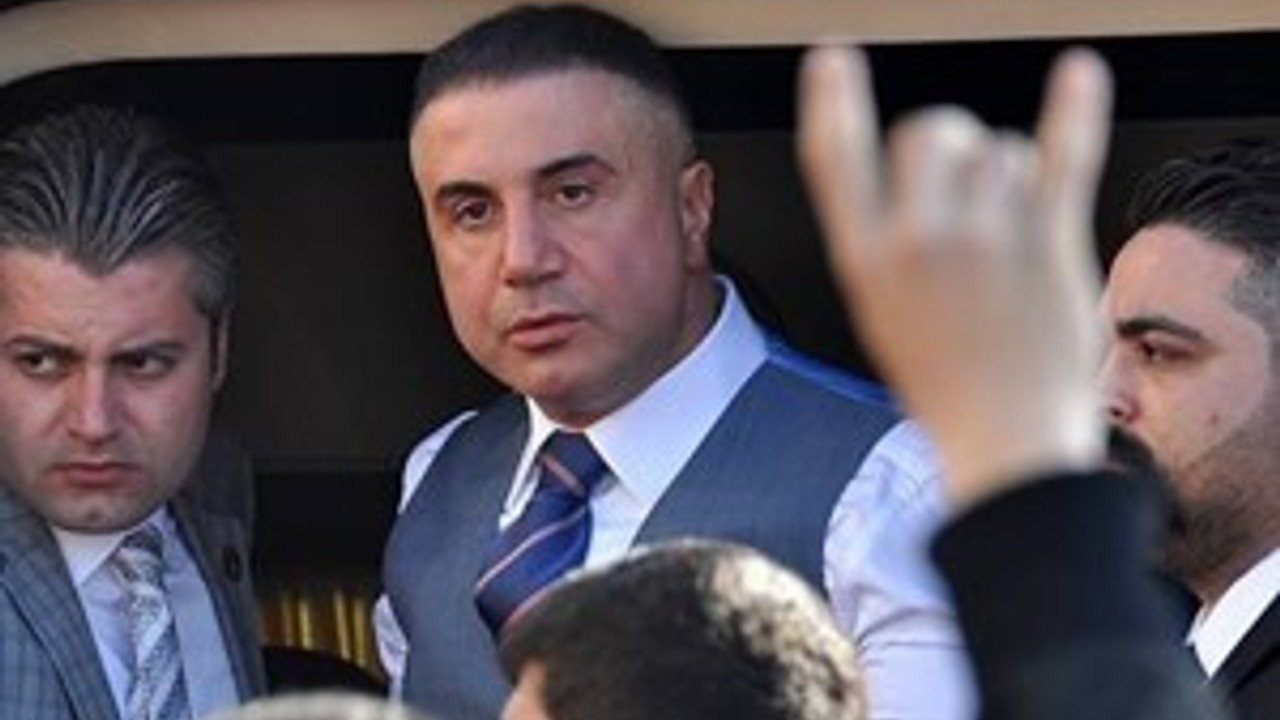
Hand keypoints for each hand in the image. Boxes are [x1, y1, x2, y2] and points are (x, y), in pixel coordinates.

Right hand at [797, 46, 1111, 508]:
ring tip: (1011, 237)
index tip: (832, 59)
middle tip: (966, 188)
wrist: (1008, 441)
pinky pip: (1064, 155)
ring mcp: (987, 240)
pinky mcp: (1051, 244)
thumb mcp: (881, 314)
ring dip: (1009, 176)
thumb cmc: (946, 386)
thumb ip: (889, 240)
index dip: (832, 101)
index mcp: (866, 262)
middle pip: (932, 131)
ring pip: (1000, 150)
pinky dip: (1075, 109)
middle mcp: (920, 241)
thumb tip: (929, 168)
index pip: (835, 159)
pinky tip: (1078, 76)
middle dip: (950, 145)